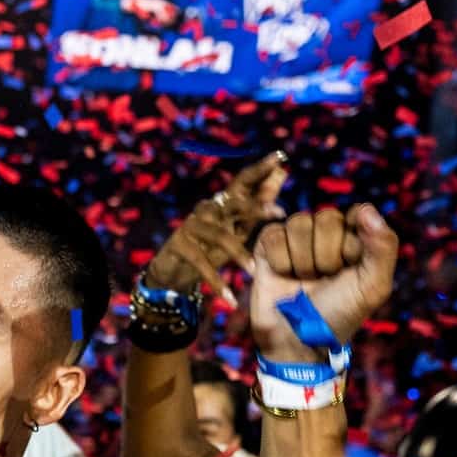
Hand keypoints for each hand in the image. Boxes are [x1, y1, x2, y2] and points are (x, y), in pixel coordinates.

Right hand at [144, 153, 287, 303]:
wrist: (173, 273)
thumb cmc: (211, 249)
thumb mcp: (238, 229)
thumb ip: (259, 204)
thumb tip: (282, 173)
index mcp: (224, 202)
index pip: (243, 182)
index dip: (260, 169)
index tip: (280, 156)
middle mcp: (208, 209)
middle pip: (232, 201)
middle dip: (254, 205)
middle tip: (278, 212)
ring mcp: (191, 225)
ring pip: (219, 236)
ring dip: (238, 254)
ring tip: (253, 271)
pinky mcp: (179, 245)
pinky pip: (201, 264)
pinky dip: (217, 284)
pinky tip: (231, 300)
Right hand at [247, 202, 398, 364]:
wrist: (296, 341)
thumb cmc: (339, 315)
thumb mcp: (372, 287)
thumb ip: (383, 247)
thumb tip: (367, 209)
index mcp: (357, 239)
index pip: (357, 213)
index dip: (352, 242)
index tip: (350, 268)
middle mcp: (327, 234)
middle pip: (327, 217)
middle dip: (326, 256)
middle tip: (325, 280)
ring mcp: (297, 238)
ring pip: (299, 223)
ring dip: (302, 261)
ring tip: (304, 281)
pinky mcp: (269, 246)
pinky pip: (274, 235)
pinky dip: (280, 262)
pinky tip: (284, 277)